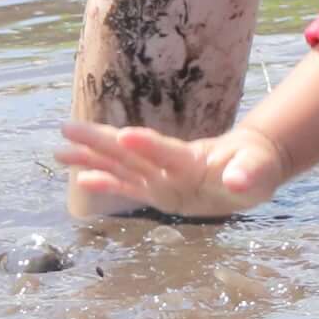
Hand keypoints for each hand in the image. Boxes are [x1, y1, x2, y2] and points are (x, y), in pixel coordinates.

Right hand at [53, 119, 288, 218]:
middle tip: (67, 127)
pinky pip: (128, 187)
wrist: (250, 165)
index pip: (167, 152)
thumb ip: (247, 175)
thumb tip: (238, 182)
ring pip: (121, 166)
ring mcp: (162, 176)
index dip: (148, 146)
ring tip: (59, 150)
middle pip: (131, 152)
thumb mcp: (259, 173)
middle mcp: (170, 166)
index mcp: (194, 160)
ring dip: (92, 158)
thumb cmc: (256, 166)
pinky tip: (81, 179)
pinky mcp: (159, 190)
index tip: (125, 136)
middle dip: (100, 141)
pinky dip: (105, 183)